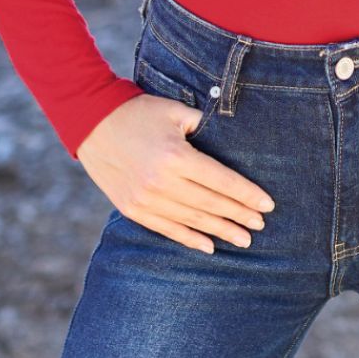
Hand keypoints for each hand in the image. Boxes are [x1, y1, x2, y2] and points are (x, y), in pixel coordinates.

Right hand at [76, 93, 275, 253]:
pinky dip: (190, 239)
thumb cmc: (138, 112)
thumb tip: (231, 140)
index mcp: (176, 156)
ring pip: (192, 220)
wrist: (91, 124)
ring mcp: (146, 199)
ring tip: (244, 239)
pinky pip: (167, 229)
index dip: (246, 194)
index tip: (267, 204)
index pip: (221, 180)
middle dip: (239, 215)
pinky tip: (209, 246)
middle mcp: (162, 182)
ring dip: (220, 231)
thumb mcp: (174, 111)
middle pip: (210, 204)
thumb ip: (204, 126)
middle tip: (261, 224)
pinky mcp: (133, 209)